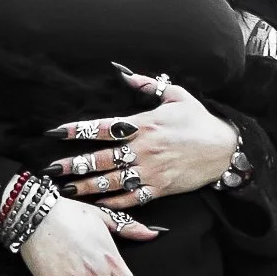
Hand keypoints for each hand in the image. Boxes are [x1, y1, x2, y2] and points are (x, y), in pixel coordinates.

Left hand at [46, 65, 238, 209]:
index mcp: (144, 124)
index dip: (76, 130)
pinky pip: (131, 198)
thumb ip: (147, 85)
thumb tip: (122, 71)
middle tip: (50, 169)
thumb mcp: (176, 95)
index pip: (102, 127)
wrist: (225, 150)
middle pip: (100, 158)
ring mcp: (151, 170)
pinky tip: (96, 203)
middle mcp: (143, 148)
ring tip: (65, 188)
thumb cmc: (199, 121)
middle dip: (73, 164)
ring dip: (86, 186)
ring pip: (111, 181)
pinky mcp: (159, 188)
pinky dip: (113, 202)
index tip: (54, 133)